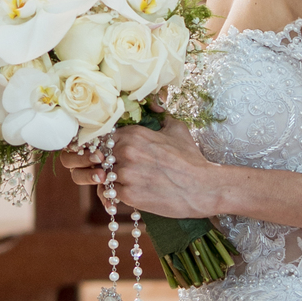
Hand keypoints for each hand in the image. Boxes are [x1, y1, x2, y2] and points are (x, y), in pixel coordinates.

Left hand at [62, 121, 223, 218]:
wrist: (202, 187)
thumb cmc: (191, 158)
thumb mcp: (176, 129)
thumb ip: (161, 116)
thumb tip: (154, 105)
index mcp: (135, 134)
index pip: (103, 137)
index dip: (104, 145)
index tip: (108, 152)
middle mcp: (127, 152)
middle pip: (99, 157)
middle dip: (103, 163)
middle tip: (111, 168)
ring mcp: (126, 174)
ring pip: (101, 176)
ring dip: (106, 180)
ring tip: (118, 182)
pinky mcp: (129, 195)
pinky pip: (108, 194)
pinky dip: (112, 195)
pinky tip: (123, 194)